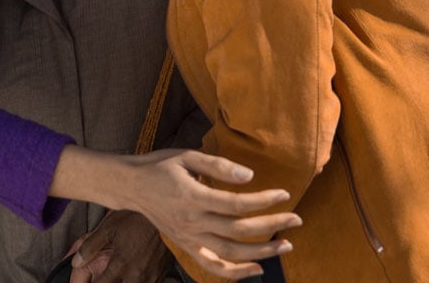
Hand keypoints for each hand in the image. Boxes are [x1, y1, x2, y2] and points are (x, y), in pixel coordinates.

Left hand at [66, 210, 172, 282]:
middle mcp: (135, 275)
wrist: (169, 214)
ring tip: (120, 275)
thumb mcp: (109, 227)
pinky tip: (134, 276)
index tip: (90, 282)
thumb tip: (75, 262)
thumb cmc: (138, 218)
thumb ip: (90, 246)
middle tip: (107, 277)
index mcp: (120, 264)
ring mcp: (151, 277)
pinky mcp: (161, 275)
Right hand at [112, 149, 299, 280]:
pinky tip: (256, 270)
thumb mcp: (187, 156)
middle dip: (272, 227)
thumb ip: (218, 165)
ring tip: (285, 245)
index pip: (236, 204)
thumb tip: (249, 176)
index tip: (284, 194)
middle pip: (238, 231)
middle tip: (296, 219)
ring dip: (261, 252)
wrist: (132, 186)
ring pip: (230, 253)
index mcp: (193, 196)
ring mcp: (189, 238)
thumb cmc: (160, 167)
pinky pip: (213, 266)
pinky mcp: (186, 247)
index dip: (263, 201)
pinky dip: (236, 273)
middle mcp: (192, 222)